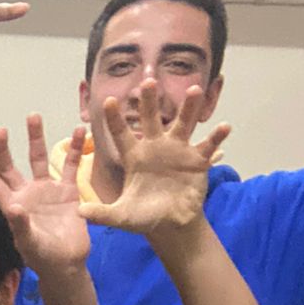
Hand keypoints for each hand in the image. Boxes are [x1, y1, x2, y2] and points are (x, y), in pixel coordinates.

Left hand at [0, 115, 90, 274]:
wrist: (67, 264)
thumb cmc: (43, 258)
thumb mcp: (30, 244)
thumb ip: (21, 225)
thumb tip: (13, 208)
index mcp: (12, 205)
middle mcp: (26, 193)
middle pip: (10, 165)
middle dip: (3, 148)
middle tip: (0, 130)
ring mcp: (46, 190)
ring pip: (38, 158)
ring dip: (36, 137)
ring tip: (33, 116)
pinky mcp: (67, 191)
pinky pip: (70, 165)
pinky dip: (74, 149)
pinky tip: (79, 131)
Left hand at [82, 78, 231, 235]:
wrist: (170, 224)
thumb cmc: (143, 217)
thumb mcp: (121, 216)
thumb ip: (102, 213)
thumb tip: (79, 213)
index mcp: (134, 157)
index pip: (122, 134)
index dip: (115, 119)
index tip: (109, 100)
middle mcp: (156, 147)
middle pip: (151, 120)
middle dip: (149, 101)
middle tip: (148, 81)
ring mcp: (178, 151)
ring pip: (183, 124)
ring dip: (189, 108)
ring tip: (194, 90)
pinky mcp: (197, 160)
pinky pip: (208, 145)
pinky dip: (216, 137)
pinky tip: (224, 127)